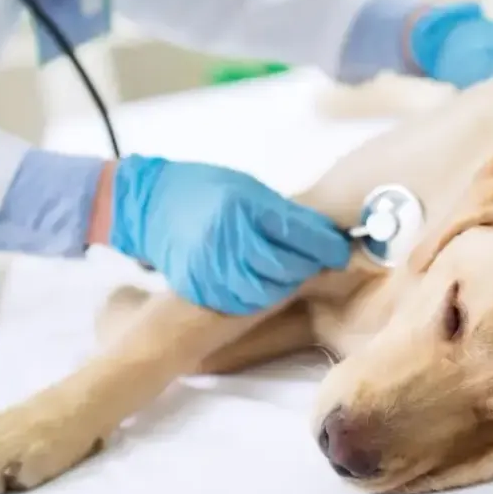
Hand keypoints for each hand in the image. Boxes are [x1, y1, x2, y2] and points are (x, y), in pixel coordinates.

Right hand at [104, 156, 350, 314]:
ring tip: (291, 271)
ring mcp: (211, 267)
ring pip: (269, 291)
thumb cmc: (208, 191)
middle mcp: (227, 238)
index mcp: (243, 206)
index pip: (300, 234)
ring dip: (287, 283)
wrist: (152, 205)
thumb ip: (287, 215)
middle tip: (320, 260)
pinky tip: (264, 282)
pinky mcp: (199, 289)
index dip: (327, 246)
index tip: (340, 249)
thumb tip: (330, 236)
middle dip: (310, 265)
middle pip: (287, 266)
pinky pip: (242, 303)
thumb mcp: (251, 190)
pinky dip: (261, 296)